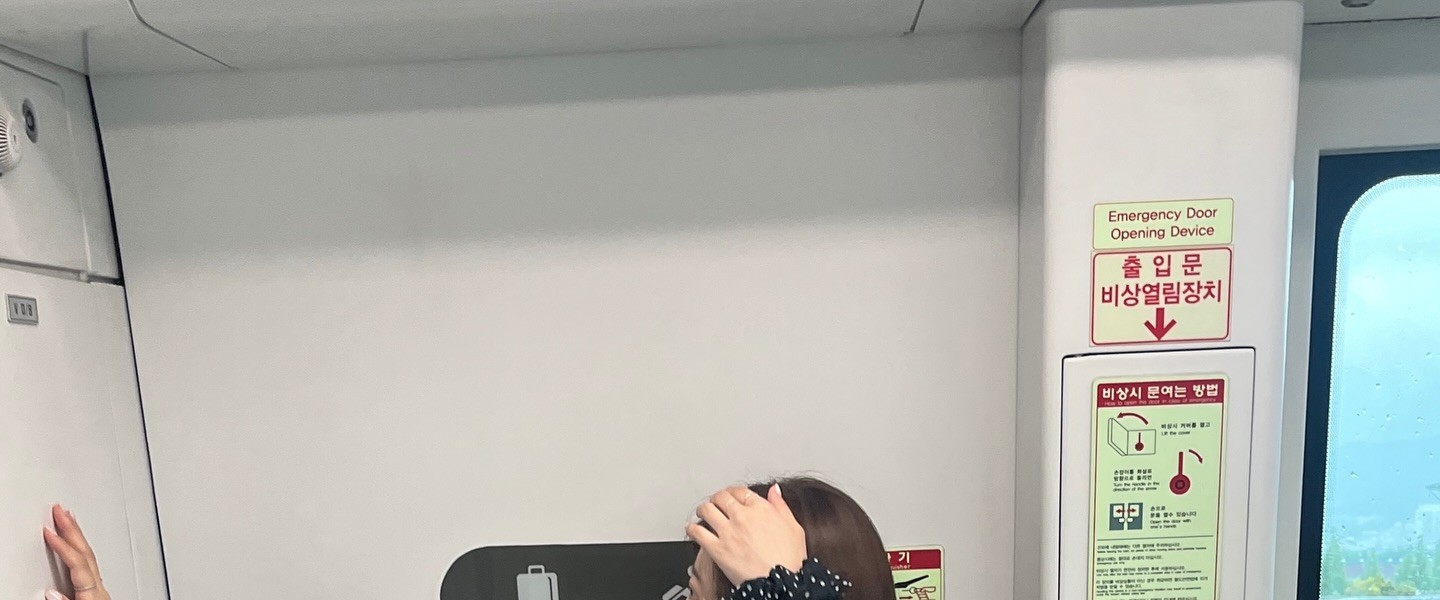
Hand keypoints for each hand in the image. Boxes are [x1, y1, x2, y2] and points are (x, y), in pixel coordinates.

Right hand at [42, 505, 110, 599]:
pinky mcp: (99, 591)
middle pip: (87, 552)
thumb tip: (51, 591)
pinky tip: (76, 541)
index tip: (49, 531)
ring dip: (76, 534)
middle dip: (72, 529)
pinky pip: (90, 562)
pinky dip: (81, 547)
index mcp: (95, 592)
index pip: (78, 562)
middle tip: (60, 510)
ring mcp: (102, 587)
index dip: (62, 546)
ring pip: (90, 554)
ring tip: (67, 518)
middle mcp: (100, 586)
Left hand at [686, 485, 805, 585]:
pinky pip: (698, 533)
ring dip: (703, 509)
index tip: (731, 495)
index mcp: (761, 509)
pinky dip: (692, 529)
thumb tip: (774, 491)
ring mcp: (728, 532)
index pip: (740, 491)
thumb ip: (781, 505)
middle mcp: (742, 516)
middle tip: (716, 502)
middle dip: (717, 498)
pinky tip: (692, 530)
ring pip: (707, 510)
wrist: (779, 583)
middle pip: (721, 497)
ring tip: (702, 512)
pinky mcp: (717, 549)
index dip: (733, 492)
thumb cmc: (789, 559)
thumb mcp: (794, 527)